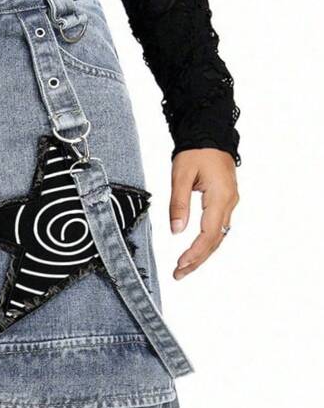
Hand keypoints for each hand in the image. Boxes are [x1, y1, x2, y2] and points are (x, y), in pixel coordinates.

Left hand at [169, 149, 238, 279]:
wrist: (210, 133)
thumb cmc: (196, 151)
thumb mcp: (181, 175)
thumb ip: (178, 203)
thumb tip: (176, 231)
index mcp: (219, 197)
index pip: (208, 233)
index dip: (194, 252)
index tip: (180, 264)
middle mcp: (229, 202)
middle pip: (215, 240)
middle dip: (197, 260)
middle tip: (178, 274)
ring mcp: (230, 202)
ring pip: (218, 236)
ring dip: (202, 254)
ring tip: (184, 269)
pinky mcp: (226, 201)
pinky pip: (218, 227)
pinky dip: (206, 243)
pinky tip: (196, 252)